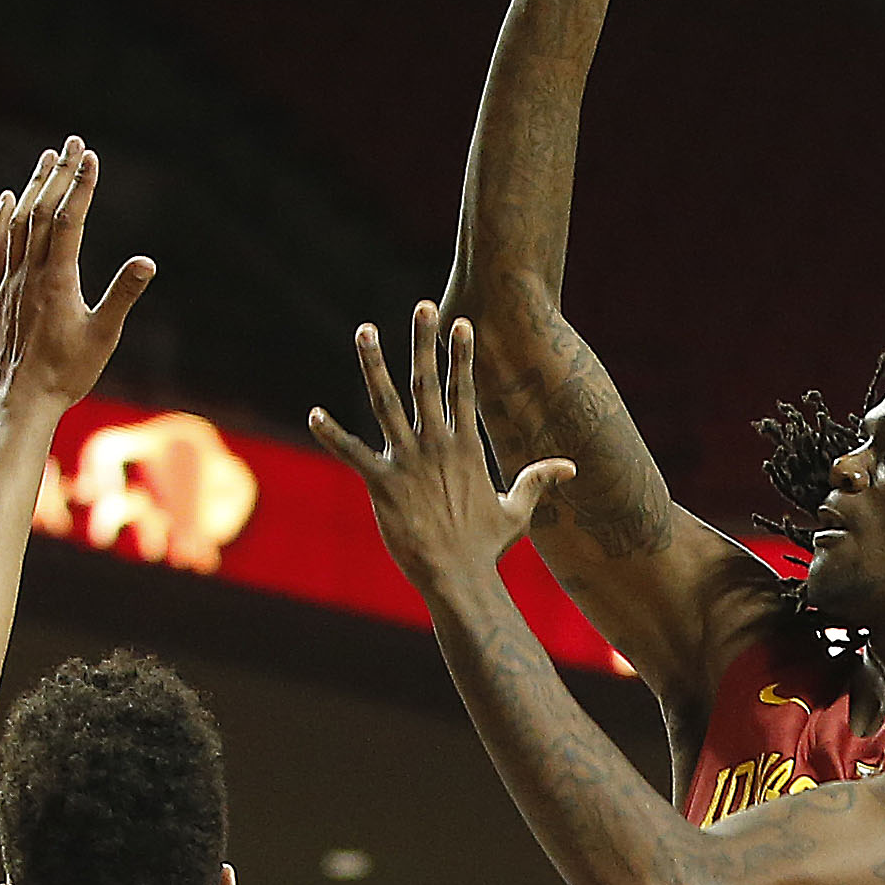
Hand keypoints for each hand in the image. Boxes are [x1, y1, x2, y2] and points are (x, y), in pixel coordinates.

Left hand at [0, 138, 154, 413]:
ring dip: (34, 188)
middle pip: (43, 212)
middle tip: (73, 142)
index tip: (90, 155)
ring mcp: (10, 283)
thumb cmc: (67, 374)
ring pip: (19, 224)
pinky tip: (8, 199)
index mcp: (57, 281)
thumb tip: (147, 262)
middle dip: (60, 174)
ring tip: (47, 158)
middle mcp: (29, 275)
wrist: (21, 401)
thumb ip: (122, 295)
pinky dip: (1, 219)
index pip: (69, 220)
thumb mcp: (104, 336)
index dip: (80, 186)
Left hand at [309, 304, 574, 595]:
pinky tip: (313, 415)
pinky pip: (351, 454)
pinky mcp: (382, 485)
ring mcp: (408, 462)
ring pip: (386, 403)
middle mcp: (436, 446)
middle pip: (427, 383)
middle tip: (423, 305)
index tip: (461, 322)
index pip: (464, 390)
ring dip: (374, 365)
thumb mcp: (518, 510)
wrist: (459, 578)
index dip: (462, 355)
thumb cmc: (486, 548)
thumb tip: (571, 467)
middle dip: (425, 342)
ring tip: (365, 330)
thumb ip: (537, 481)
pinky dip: (332, 435)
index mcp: (466, 447)